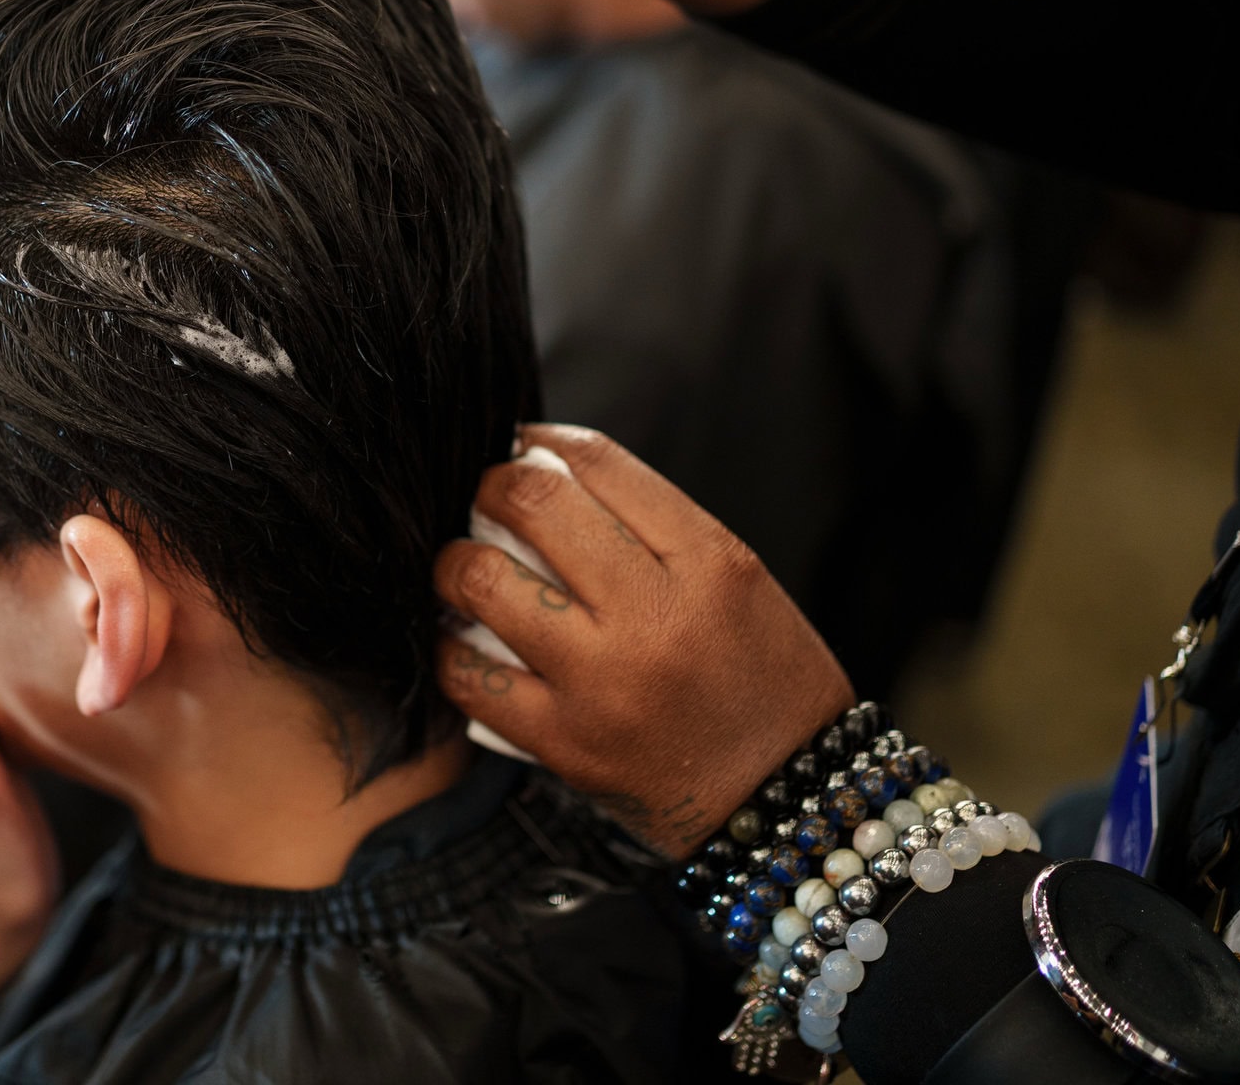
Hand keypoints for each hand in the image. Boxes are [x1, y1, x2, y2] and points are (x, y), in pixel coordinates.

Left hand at [434, 424, 852, 858]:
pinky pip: (469, 676)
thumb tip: (547, 467)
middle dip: (491, 486)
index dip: (543, 441)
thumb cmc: (762, 679)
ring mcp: (602, 682)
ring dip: (456, 563)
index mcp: (709, 562)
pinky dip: (452, 647)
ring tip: (464, 567)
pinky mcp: (564, 743)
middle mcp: (654, 616)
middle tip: (487, 498)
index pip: (599, 464)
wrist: (787, 798)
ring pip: (481, 581)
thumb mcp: (737, 579)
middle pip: (533, 505)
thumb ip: (653, 524)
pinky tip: (464, 639)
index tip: (523, 447)